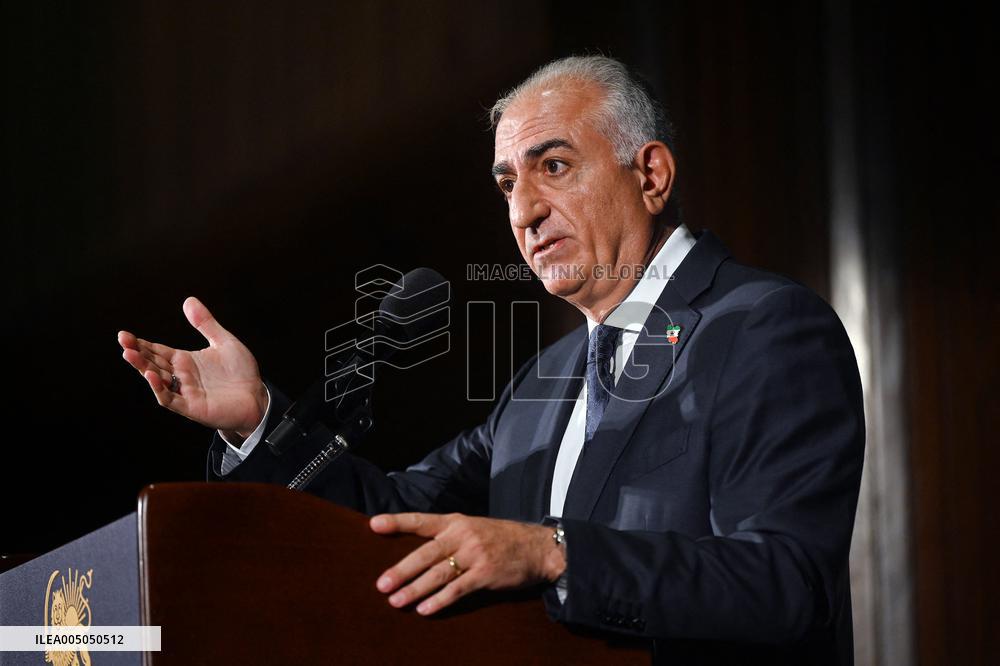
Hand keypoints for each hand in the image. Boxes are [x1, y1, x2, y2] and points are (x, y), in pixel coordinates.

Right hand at [118, 296, 267, 437]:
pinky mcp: (192, 407)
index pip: (157, 351)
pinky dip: (160, 389)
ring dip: (143, 368)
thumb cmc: (240, 372)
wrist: (257, 398)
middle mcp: (181, 376)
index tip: (125, 335)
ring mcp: (185, 392)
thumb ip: (206, 324)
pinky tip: (151, 375)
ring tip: (130, 354)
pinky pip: (170, 399)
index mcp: (185, 361)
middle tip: (123, 341)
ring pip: (157, 380)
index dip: (141, 344)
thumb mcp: (224, 342)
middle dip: (137, 353)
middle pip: (152, 363)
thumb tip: (188, 300)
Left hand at [370, 512, 565, 615]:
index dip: (397, 522)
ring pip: (438, 573)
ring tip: (396, 601)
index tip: (374, 524)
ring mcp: (475, 554)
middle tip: (381, 585)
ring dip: (415, 589)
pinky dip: (440, 600)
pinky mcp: (485, 574)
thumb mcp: (473, 527)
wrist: (537, 546)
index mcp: (456, 521)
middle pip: (425, 554)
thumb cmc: (501, 538)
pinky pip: (457, 589)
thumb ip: (448, 536)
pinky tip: (425, 609)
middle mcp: (463, 535)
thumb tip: (417, 553)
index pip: (421, 521)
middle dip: (401, 570)